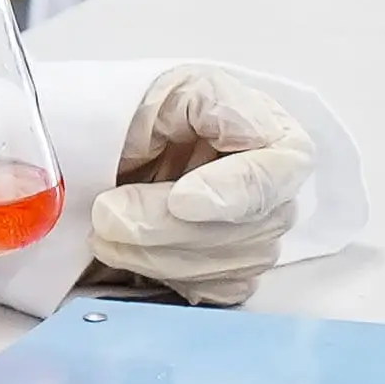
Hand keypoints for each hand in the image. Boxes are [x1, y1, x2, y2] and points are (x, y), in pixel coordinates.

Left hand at [87, 67, 317, 306]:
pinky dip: (165, 276)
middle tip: (107, 214)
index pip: (279, 172)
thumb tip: (246, 134)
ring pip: (228, 268)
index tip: (180, 201)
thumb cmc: (152, 115)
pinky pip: (214, 294)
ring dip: (155, 254)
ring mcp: (259, 241)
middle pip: (249, 230)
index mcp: (277, 137)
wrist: (113, 160)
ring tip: (105, 231)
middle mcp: (277, 195)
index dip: (232, 191)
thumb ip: (214, 104)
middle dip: (168, 227)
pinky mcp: (232, 277)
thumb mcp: (179, 89)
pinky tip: (132, 252)